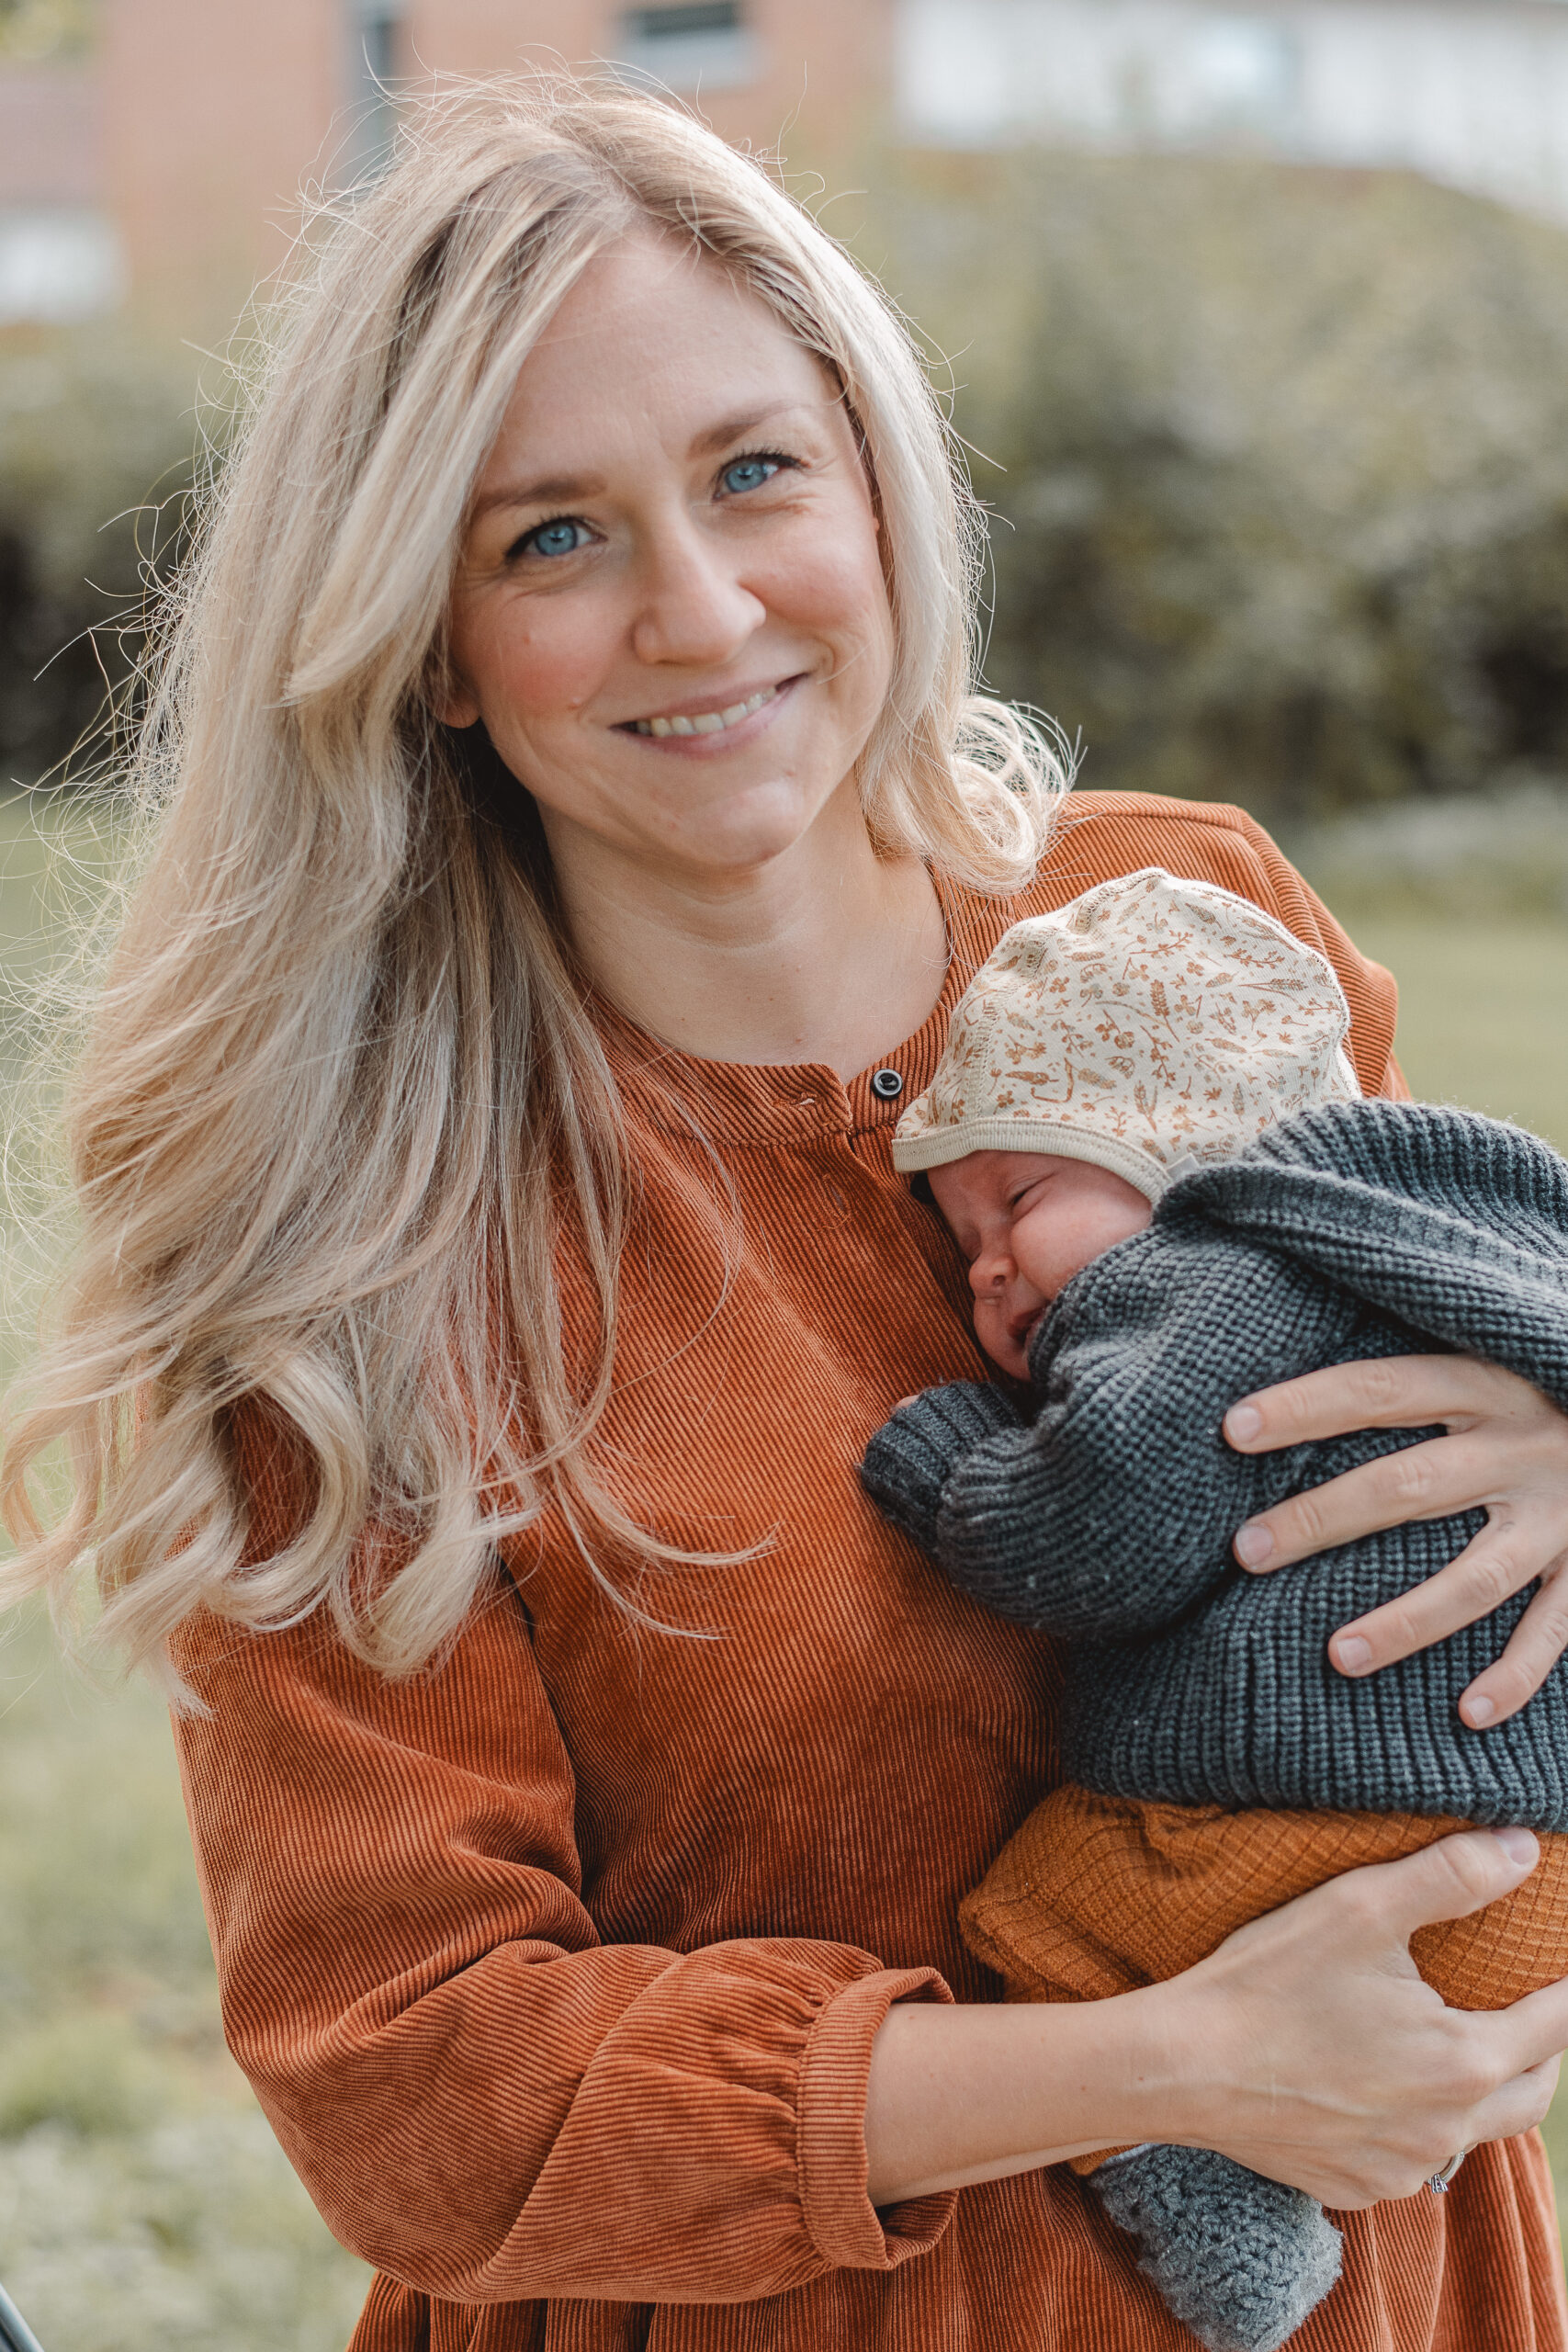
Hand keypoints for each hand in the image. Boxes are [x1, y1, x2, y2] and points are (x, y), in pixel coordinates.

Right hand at [863, 1827, 1566, 2207]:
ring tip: (1459, 2043)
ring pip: (1475, 2131)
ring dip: (1482, 2090)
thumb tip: (1522, 1850)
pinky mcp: (1356, 2187)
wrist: (1179, 2066)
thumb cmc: (1266, 1981)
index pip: (1556, 2027)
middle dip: (1541, 2049)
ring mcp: (1401, 2168)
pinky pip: (1415, 2160)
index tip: (1564, 1965)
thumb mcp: (1358, 1908)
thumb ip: (1451, 1875)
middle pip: (1531, 2093)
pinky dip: (1420, 2124)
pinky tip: (1388, 2087)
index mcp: (1461, 2062)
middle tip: (1528, 2006)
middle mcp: (1446, 2130)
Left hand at [1223, 1356, 1567, 1725]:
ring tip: (1336, 1655)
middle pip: (1405, 1485)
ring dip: (1405, 1621)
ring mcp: (1562, 1514)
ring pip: (1474, 1579)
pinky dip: (1513, 1676)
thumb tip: (1289, 1395)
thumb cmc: (1547, 1386)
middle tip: (1247, 1550)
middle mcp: (1522, 1447)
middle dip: (1321, 1519)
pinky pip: (1553, 1631)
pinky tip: (1467, 1713)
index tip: (1232, 1428)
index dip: (1306, 1407)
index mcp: (1487, 1384)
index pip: (1379, 1389)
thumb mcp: (1493, 1358)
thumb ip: (1411, 1382)